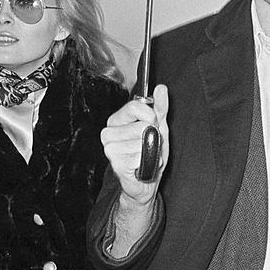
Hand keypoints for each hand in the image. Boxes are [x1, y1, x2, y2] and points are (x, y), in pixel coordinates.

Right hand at [101, 84, 168, 204]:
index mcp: (117, 120)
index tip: (153, 124)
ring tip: (145, 156)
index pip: (135, 106)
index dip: (151, 116)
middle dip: (152, 136)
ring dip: (150, 151)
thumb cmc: (150, 152)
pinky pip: (140, 156)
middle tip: (148, 145)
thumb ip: (160, 107)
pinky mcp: (116, 162)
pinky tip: (141, 166)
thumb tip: (161, 88)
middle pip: (142, 125)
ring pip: (142, 141)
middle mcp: (108, 132)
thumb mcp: (159, 126)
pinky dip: (147, 162)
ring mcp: (110, 148)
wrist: (146, 181)